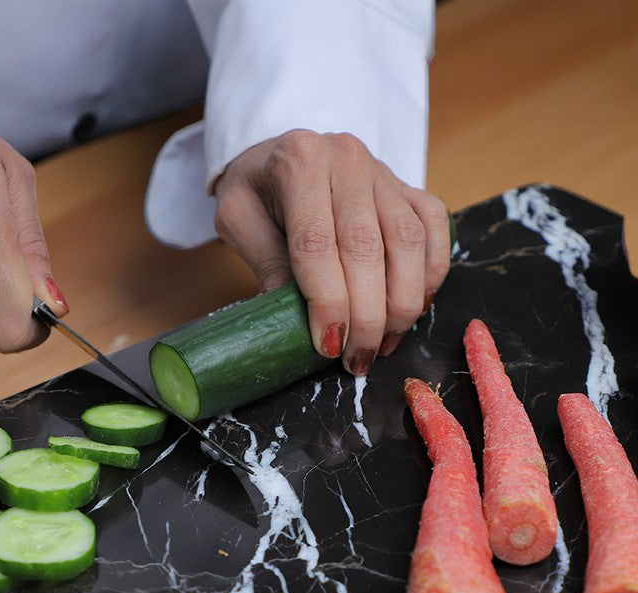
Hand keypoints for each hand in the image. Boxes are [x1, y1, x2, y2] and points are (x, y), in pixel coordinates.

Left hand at [212, 130, 451, 375]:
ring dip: (402, 302)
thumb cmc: (256, 193)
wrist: (279, 153)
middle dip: (367, 315)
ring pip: (408, 241)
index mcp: (299, 163)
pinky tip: (412, 309)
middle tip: (357, 358)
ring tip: (383, 343)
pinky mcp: (408, 185)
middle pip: (367, 248)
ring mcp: (384, 171)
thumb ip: (266, 263)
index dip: (327, 301)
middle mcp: (348, 159)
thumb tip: (293, 322)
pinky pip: (434, 228)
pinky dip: (430, 274)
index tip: (328, 345)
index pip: (317, 243)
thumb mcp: (239, 222)